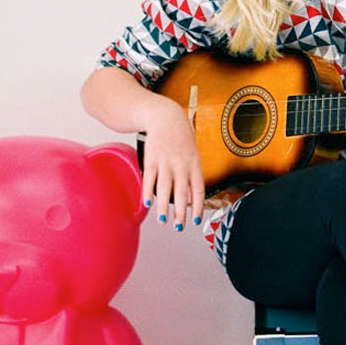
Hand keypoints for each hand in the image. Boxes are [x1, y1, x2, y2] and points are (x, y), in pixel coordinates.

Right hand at [140, 95, 204, 231]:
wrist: (166, 117)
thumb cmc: (182, 140)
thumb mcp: (193, 157)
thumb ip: (192, 178)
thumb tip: (192, 202)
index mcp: (194, 164)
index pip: (198, 189)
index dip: (198, 207)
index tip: (196, 222)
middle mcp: (181, 164)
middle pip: (182, 192)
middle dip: (181, 212)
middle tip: (179, 227)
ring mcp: (166, 161)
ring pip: (165, 187)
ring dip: (163, 206)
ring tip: (163, 221)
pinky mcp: (151, 158)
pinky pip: (150, 177)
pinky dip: (148, 191)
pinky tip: (147, 203)